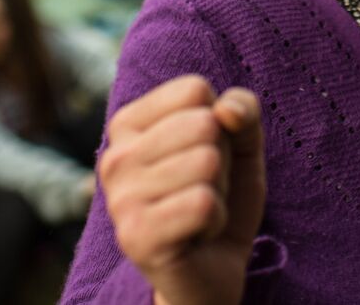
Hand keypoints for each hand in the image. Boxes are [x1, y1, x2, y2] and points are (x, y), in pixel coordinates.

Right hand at [101, 76, 264, 304]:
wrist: (212, 271)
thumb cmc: (219, 195)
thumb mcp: (242, 145)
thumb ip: (244, 111)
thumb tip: (226, 110)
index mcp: (128, 124)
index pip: (195, 90)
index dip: (218, 123)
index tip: (201, 154)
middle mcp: (115, 157)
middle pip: (204, 124)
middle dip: (220, 160)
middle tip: (202, 188)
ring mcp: (120, 197)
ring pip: (206, 162)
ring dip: (218, 191)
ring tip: (198, 210)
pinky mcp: (136, 235)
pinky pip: (204, 203)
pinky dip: (215, 219)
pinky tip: (196, 232)